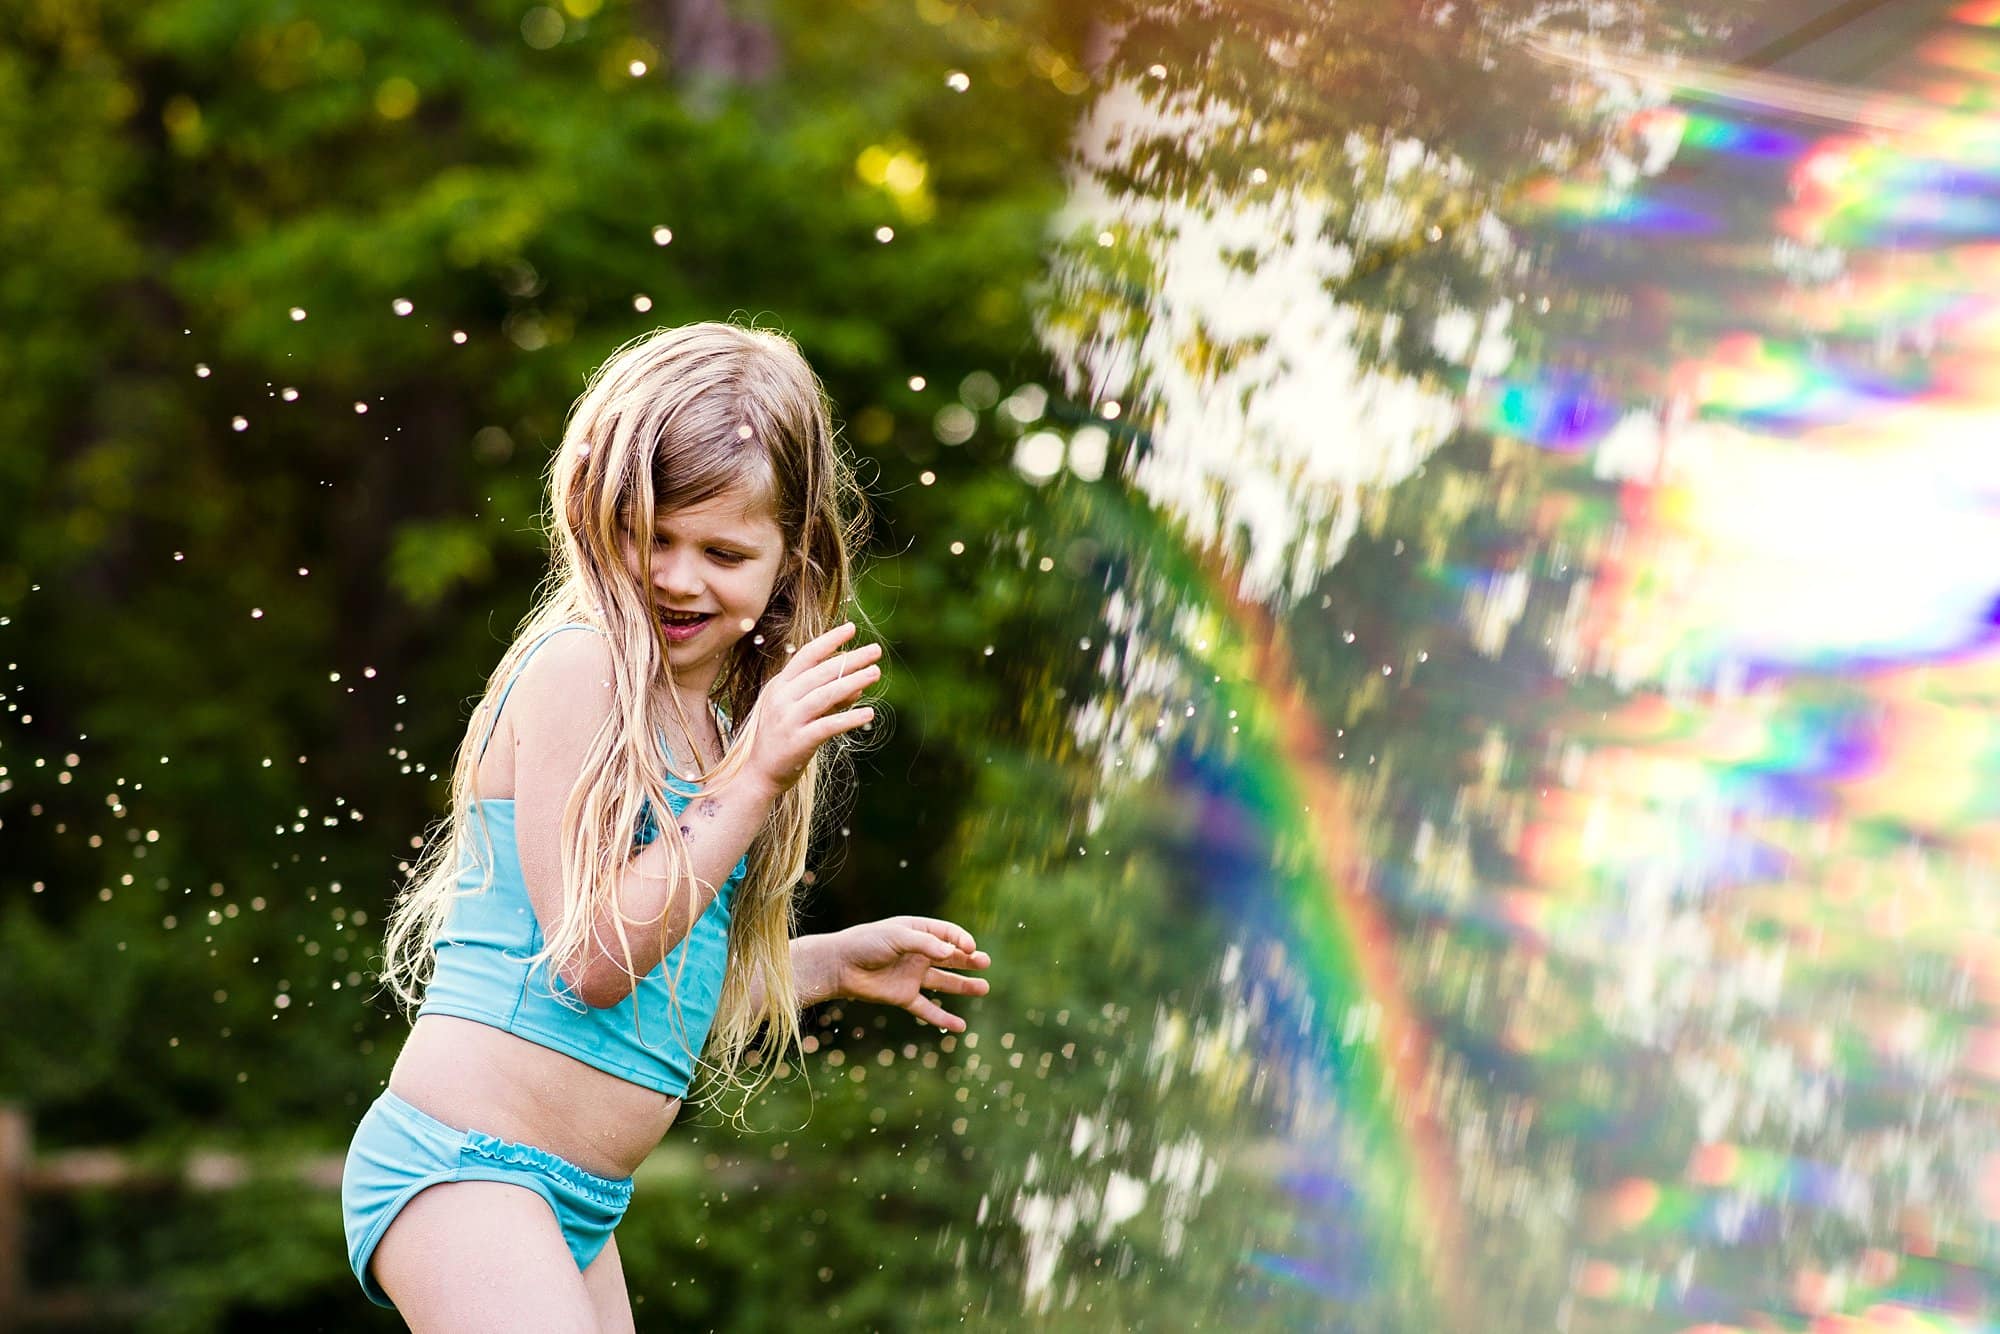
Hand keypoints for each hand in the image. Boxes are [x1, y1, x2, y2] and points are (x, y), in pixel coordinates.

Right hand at [746, 621, 881, 793]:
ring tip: (875, 673)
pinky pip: (828, 725)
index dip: (829, 641)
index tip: (851, 628)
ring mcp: (788, 719)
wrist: (757, 775)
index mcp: (779, 686)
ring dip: (853, 682)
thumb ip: (828, 699)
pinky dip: (849, 718)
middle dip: (850, 659)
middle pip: (820, 672)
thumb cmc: (781, 740)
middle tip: (876, 650)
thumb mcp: (801, 713)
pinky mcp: (797, 741)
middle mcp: (782, 698)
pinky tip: (869, 713)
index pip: (806, 655)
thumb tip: (857, 687)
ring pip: (825, 694)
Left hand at [831, 916, 990, 1031]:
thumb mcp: (896, 936)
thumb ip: (924, 944)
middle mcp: (918, 954)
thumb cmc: (865, 943)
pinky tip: (960, 1027)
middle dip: (969, 960)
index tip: (970, 948)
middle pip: (950, 957)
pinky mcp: (904, 996)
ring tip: (984, 988)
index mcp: (917, 932)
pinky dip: (943, 1018)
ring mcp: (912, 976)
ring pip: (944, 982)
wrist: (839, 966)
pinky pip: (927, 1009)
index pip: (947, 934)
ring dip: (964, 985)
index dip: (961, 940)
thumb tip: (950, 952)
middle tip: (985, 962)